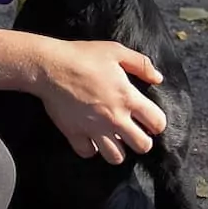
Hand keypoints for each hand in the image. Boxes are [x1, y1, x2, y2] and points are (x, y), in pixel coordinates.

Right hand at [29, 38, 166, 163]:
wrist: (50, 66)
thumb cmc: (82, 56)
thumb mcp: (116, 51)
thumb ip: (141, 64)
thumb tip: (158, 78)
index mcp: (128, 98)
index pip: (157, 123)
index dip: (157, 122)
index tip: (150, 119)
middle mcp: (114, 118)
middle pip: (142, 146)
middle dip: (142, 141)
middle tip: (134, 132)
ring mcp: (94, 129)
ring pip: (116, 157)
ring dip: (118, 149)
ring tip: (114, 138)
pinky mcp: (74, 133)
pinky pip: (88, 153)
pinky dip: (92, 148)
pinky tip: (92, 138)